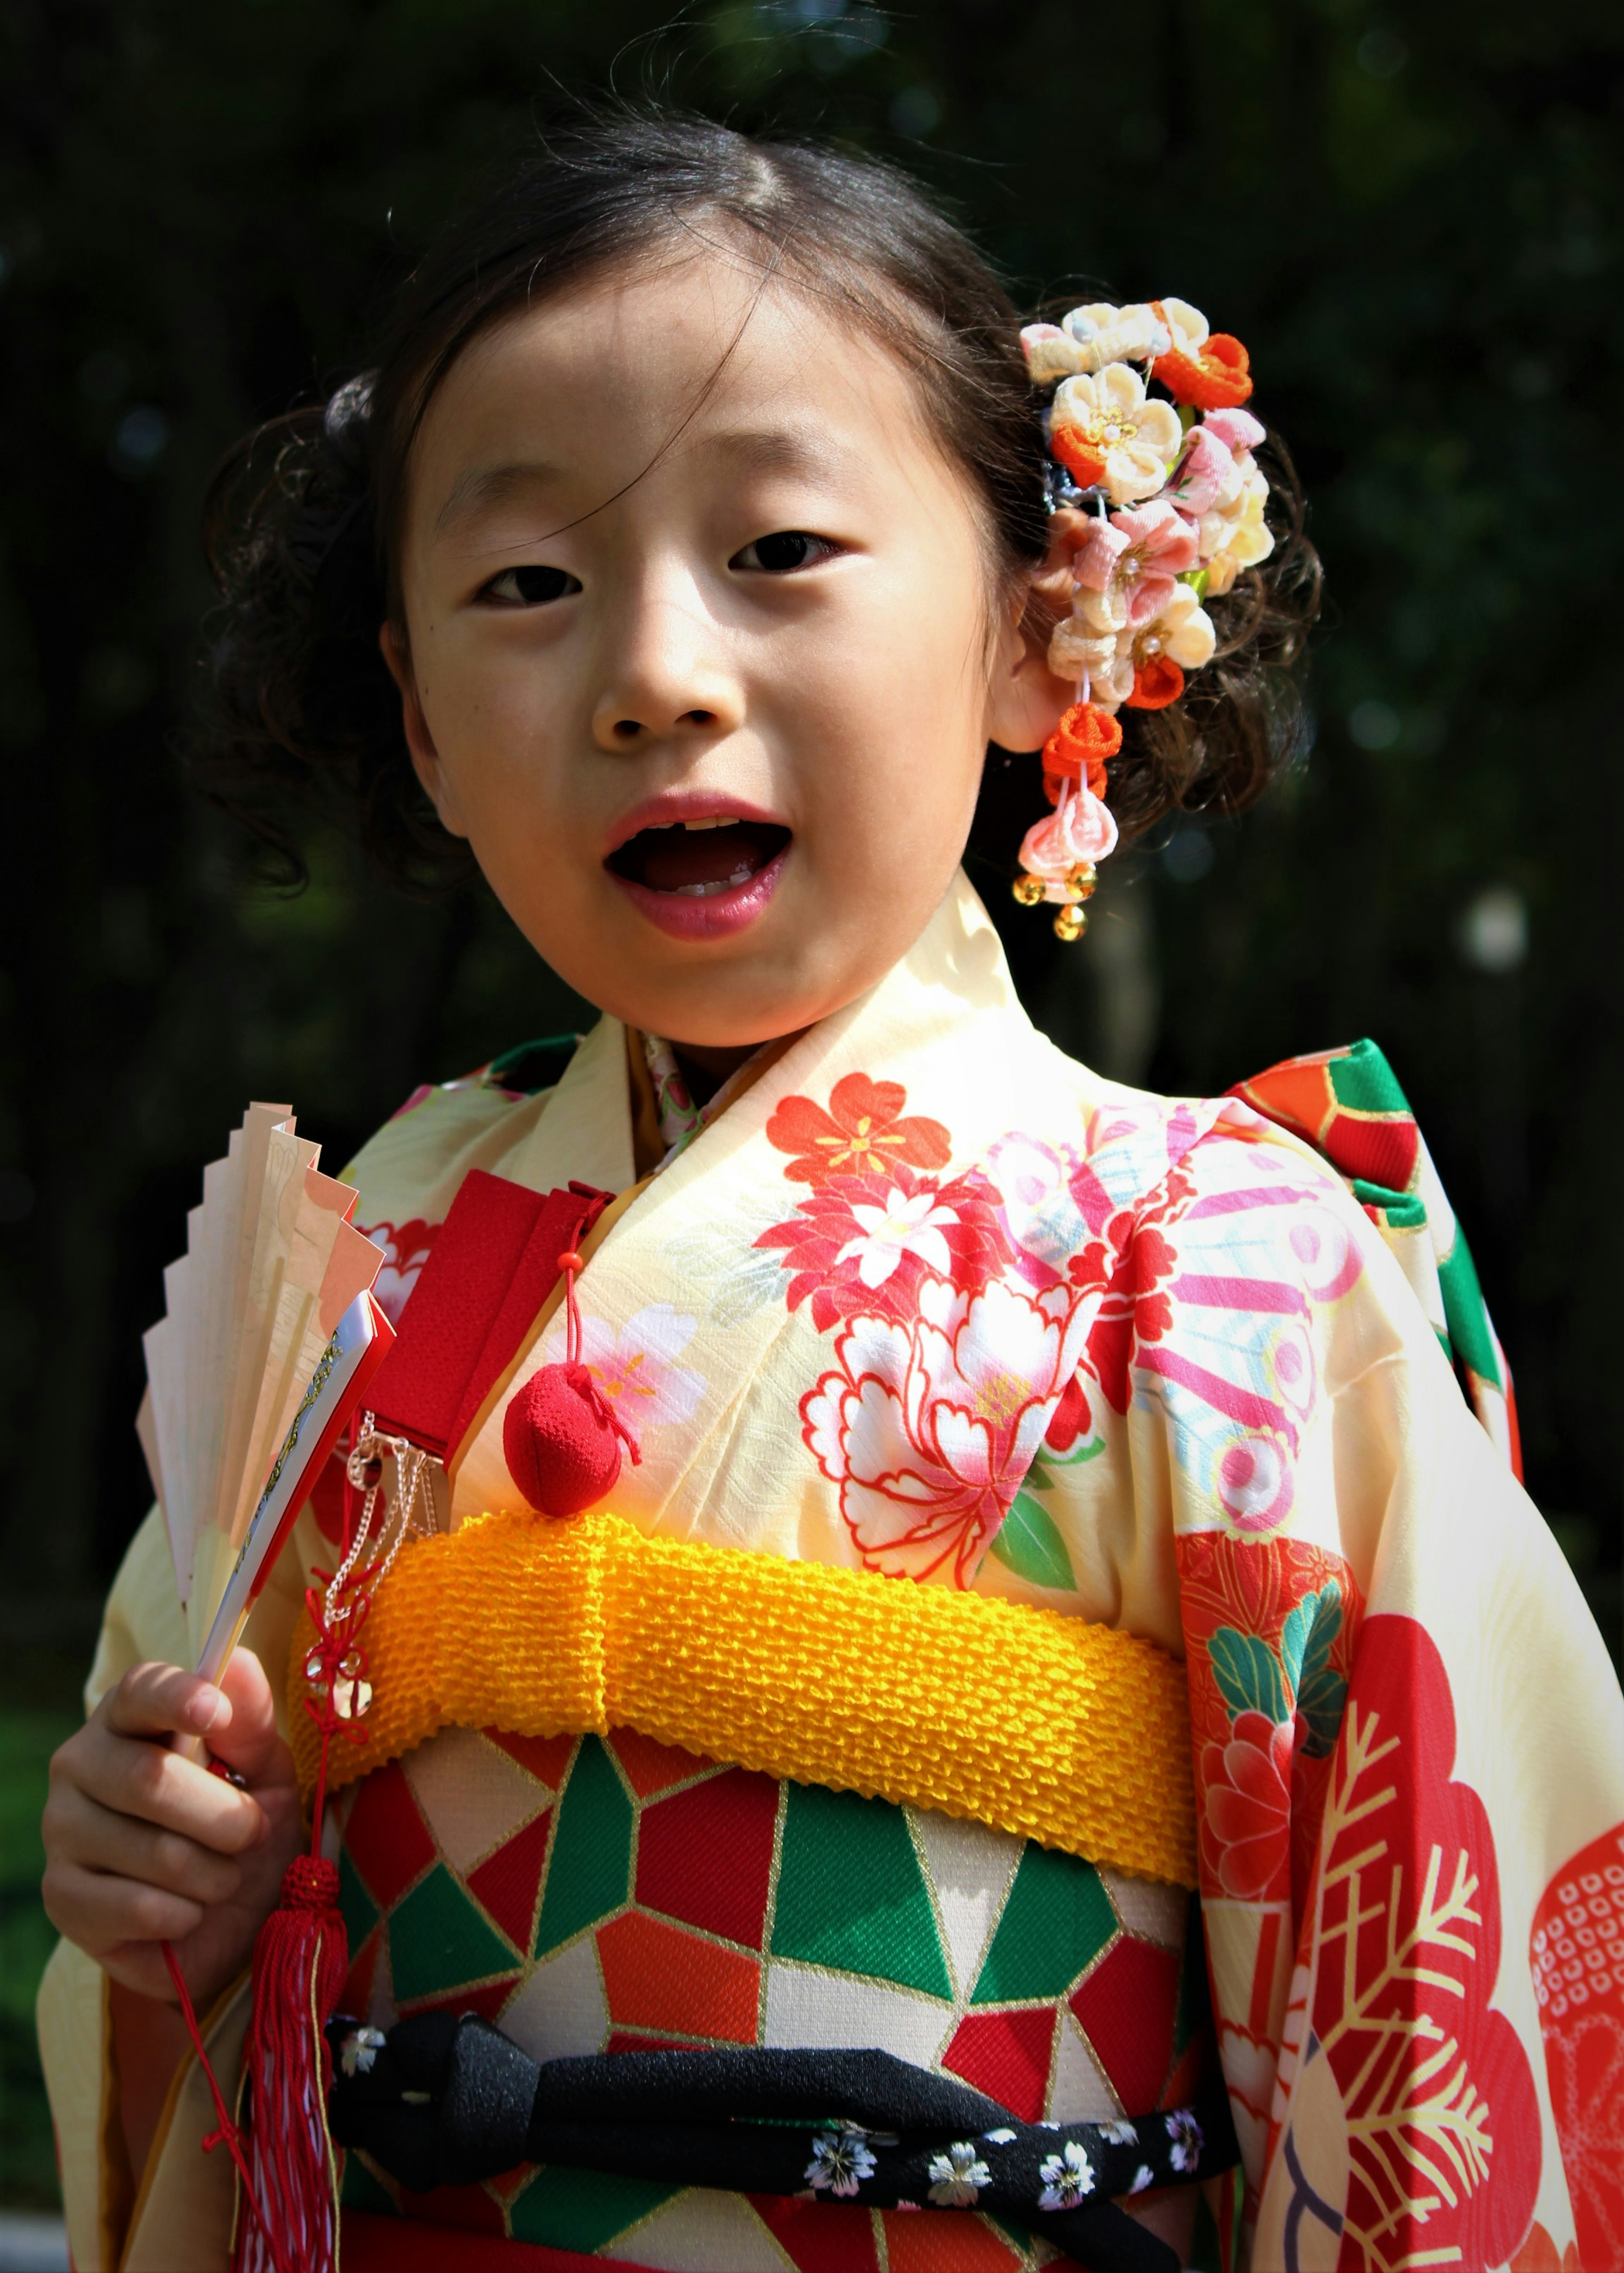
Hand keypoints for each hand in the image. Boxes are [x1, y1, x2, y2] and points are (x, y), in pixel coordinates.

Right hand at [42, 1649, 304, 2008]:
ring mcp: (61, 1829)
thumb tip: (237, 1663)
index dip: (177, 1697)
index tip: (215, 1712)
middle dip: (224, 1816)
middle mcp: (81, 1763)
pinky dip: (185, 1914)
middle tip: (254, 1833)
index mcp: (129, 1716)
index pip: (140, 1690)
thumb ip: (251, 1721)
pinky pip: (136, 1907)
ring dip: (213, 1873)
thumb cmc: (241, 1825)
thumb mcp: (265, 1769)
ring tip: (222, 1877)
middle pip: (149, 1779)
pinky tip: (188, 1911)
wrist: (228, 1918)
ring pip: (152, 1851)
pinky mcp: (61, 1896)